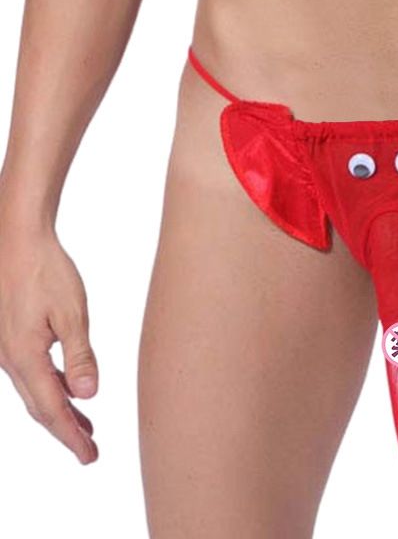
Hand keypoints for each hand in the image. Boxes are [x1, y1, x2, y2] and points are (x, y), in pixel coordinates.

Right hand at [0, 215, 98, 464]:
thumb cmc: (47, 272)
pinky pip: (31, 374)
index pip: (51, 409)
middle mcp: (10, 359)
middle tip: (90, 452)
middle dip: (66, 431)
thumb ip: (79, 355)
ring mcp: (7, 349)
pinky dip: (51, 388)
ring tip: (86, 427)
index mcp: (25, 357)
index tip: (90, 456)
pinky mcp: (11, 337)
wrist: (17, 240)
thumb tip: (88, 396)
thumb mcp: (72, 312)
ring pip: (35, 391)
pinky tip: (67, 389)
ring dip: (59, 411)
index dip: (71, 436)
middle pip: (40, 407)